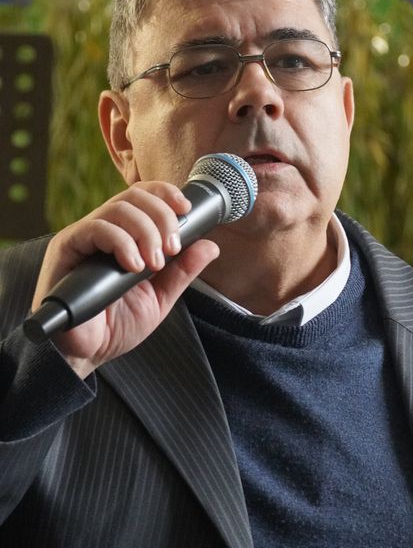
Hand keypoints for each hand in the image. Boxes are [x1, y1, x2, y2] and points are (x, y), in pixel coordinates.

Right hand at [31, 182, 218, 377]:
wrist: (88, 352)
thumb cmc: (117, 326)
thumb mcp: (160, 297)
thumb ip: (182, 271)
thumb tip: (211, 247)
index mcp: (123, 236)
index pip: (143, 197)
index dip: (165, 194)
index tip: (186, 209)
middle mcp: (102, 230)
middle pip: (133, 196)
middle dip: (161, 218)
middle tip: (172, 249)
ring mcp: (83, 237)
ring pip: (117, 208)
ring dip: (145, 232)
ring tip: (154, 264)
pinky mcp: (66, 248)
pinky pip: (95, 229)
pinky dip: (122, 243)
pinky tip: (134, 266)